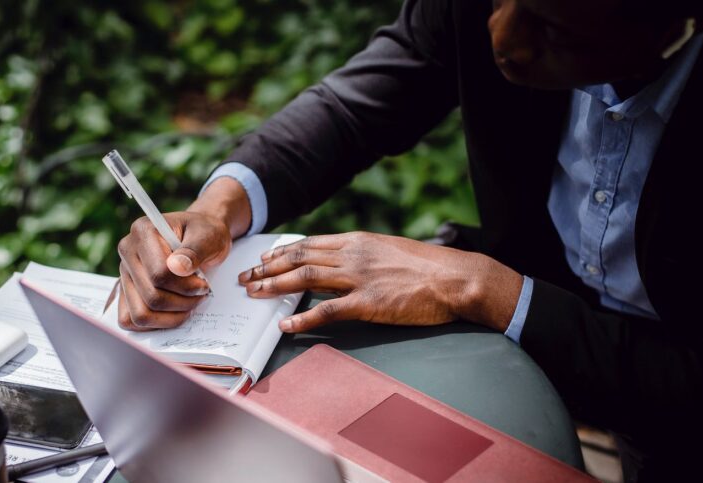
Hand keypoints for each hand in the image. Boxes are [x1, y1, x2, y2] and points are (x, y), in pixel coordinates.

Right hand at [116, 212, 230, 330]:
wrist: (200, 236)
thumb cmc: (204, 233)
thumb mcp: (208, 236)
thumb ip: (194, 250)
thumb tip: (177, 267)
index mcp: (143, 231)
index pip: (159, 273)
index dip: (186, 286)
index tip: (203, 284)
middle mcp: (128, 251)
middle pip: (151, 297)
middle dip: (183, 302)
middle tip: (201, 293)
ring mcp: (124, 273)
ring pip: (140, 314)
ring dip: (171, 317)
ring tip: (189, 303)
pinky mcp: (126, 290)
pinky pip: (130, 320)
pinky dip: (155, 323)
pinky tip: (174, 312)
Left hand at [237, 232, 523, 332]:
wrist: (456, 278)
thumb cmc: (428, 268)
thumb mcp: (390, 251)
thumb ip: (363, 256)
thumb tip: (340, 264)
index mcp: (359, 241)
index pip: (310, 244)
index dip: (281, 252)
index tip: (263, 258)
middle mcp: (354, 254)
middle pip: (300, 258)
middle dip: (268, 268)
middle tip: (246, 277)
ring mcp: (360, 278)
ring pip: (305, 278)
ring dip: (274, 286)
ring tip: (253, 293)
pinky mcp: (369, 303)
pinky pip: (328, 310)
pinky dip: (303, 316)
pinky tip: (286, 323)